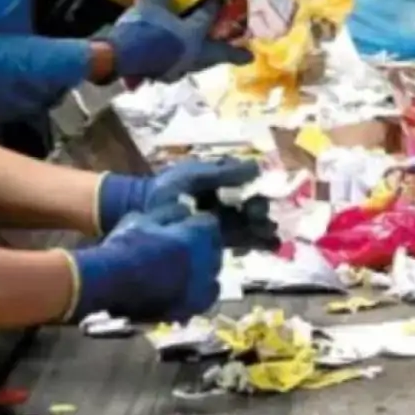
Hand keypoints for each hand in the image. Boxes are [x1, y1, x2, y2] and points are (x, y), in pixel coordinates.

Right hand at [68, 211, 222, 321]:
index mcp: (197, 235)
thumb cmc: (125, 245)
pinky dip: (200, 292)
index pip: (210, 224)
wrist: (110, 282)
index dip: (198, 224)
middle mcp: (205, 261)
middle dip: (204, 246)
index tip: (188, 226)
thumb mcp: (144, 218)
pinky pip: (206, 298)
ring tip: (186, 270)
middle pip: (215, 249)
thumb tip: (184, 211)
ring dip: (204, 270)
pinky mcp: (190, 307)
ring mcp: (200, 287)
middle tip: (186, 247)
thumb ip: (169, 213)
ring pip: (213, 274)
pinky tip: (186, 289)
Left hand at [97, 158, 261, 233]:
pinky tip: (264, 246)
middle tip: (263, 220)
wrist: (141, 215)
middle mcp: (219, 202)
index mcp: (216, 182)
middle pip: (248, 208)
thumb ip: (224, 173)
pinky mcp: (212, 240)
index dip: (254, 191)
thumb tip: (257, 169)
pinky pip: (238, 241)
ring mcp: (216, 223)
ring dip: (261, 230)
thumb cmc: (164, 191)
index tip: (258, 197)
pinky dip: (253, 243)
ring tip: (272, 238)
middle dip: (260, 214)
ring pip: (247, 226)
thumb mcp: (193, 176)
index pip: (244, 185)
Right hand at [105, 0, 252, 83]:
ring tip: (213, 55)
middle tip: (248, 56)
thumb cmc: (141, 30)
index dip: (214, 3)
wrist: (115, 59)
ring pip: (200, 64)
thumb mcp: (152, 0)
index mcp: (194, 36)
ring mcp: (177, 69)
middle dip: (232, 54)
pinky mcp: (161, 75)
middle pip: (216, 53)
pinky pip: (180, 68)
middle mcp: (192, 56)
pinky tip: (180, 58)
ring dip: (209, 58)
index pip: (209, 16)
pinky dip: (186, 62)